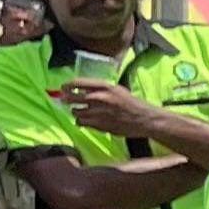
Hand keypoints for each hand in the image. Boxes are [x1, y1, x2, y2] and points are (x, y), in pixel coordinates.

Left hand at [58, 80, 183, 144]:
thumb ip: (100, 89)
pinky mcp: (99, 125)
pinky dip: (82, 122)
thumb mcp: (117, 90)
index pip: (77, 82)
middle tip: (65, 100)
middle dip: (66, 99)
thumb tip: (81, 89)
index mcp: (105, 86)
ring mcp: (98, 112)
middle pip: (71, 97)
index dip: (67, 85)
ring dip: (76, 112)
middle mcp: (99, 98)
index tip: (64, 87)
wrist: (145, 119)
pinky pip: (82, 123)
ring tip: (81, 112)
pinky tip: (88, 120)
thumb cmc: (132, 103)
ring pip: (75, 112)